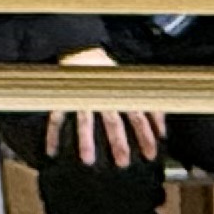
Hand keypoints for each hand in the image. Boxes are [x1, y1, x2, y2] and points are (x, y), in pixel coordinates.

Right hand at [44, 48, 162, 167]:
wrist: (82, 52)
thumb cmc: (109, 74)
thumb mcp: (133, 86)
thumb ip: (148, 106)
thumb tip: (162, 129)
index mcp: (120, 93)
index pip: (136, 115)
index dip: (145, 134)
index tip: (151, 153)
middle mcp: (102, 96)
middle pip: (112, 121)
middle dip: (118, 142)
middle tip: (123, 162)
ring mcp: (81, 98)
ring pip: (85, 120)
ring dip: (86, 140)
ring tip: (87, 160)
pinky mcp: (64, 98)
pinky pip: (56, 117)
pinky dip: (52, 134)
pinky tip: (51, 150)